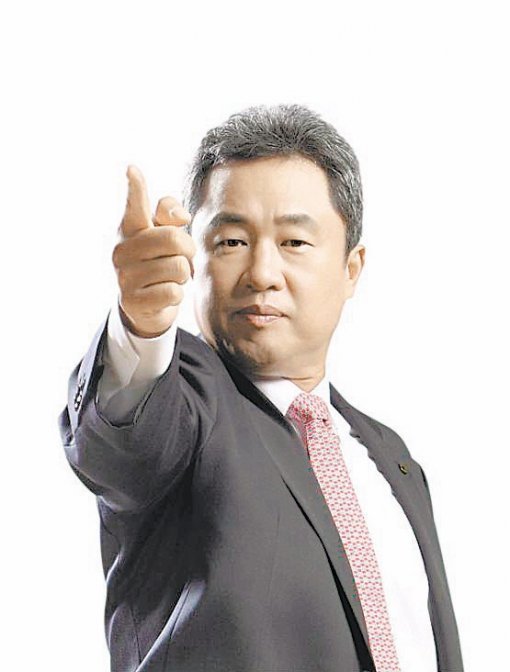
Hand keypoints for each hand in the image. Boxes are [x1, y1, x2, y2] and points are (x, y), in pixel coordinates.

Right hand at [112, 165, 195, 337]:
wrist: (145, 307)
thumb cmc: (157, 262)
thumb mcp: (162, 236)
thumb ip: (170, 215)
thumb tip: (181, 218)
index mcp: (130, 228)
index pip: (135, 205)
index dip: (136, 187)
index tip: (132, 169)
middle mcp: (121, 250)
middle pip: (174, 239)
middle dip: (188, 250)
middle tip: (181, 257)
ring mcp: (124, 276)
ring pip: (179, 267)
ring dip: (183, 275)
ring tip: (169, 277)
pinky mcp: (133, 301)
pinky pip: (174, 292)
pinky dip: (176, 294)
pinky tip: (163, 294)